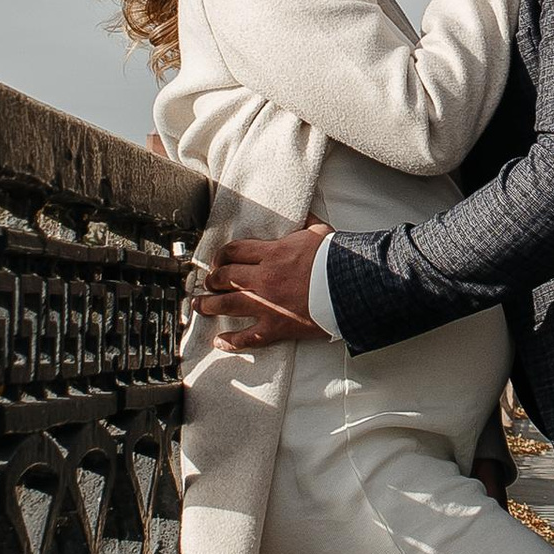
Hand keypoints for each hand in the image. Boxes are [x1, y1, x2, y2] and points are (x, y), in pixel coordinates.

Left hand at [194, 224, 328, 346]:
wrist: (354, 286)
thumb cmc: (340, 259)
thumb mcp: (320, 232)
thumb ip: (304, 223)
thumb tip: (302, 212)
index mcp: (272, 253)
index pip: (234, 252)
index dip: (220, 256)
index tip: (217, 261)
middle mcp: (264, 278)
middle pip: (225, 277)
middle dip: (212, 280)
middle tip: (208, 283)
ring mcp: (268, 304)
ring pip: (228, 305)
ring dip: (209, 305)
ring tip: (199, 305)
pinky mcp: (277, 327)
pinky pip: (248, 337)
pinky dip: (231, 341)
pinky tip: (220, 341)